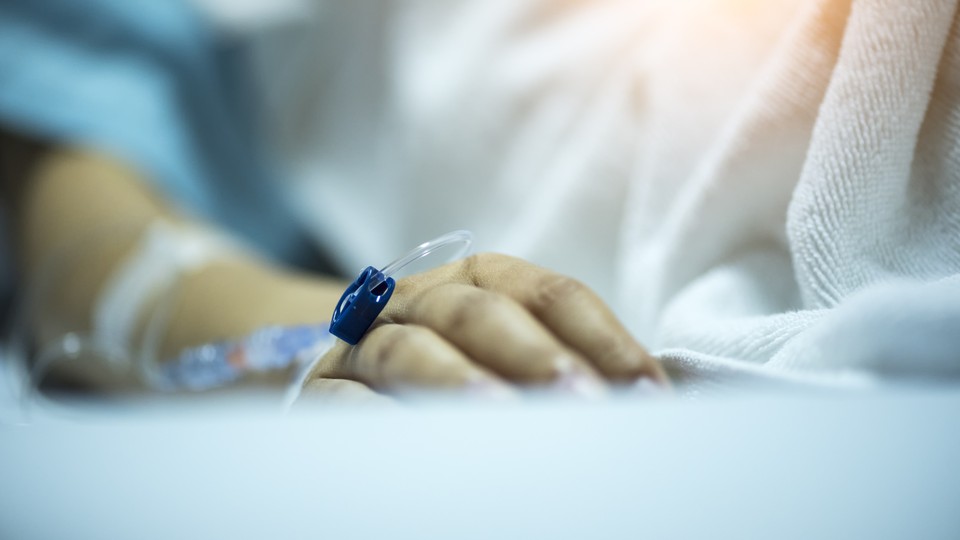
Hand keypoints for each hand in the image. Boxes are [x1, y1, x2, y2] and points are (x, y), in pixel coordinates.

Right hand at [300, 253, 666, 400]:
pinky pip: (351, 401)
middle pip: (480, 312)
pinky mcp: (329, 389)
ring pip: (413, 348)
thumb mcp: (510, 352)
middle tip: (585, 401)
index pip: (550, 294)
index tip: (648, 392)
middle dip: (537, 356)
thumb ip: (567, 364)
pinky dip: (384, 417)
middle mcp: (423, 298)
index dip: (603, 339)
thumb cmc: (456, 364)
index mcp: (481, 278)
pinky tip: (424, 442)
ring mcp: (369, 341)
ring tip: (504, 415)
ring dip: (460, 381)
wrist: (354, 372)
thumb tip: (643, 401)